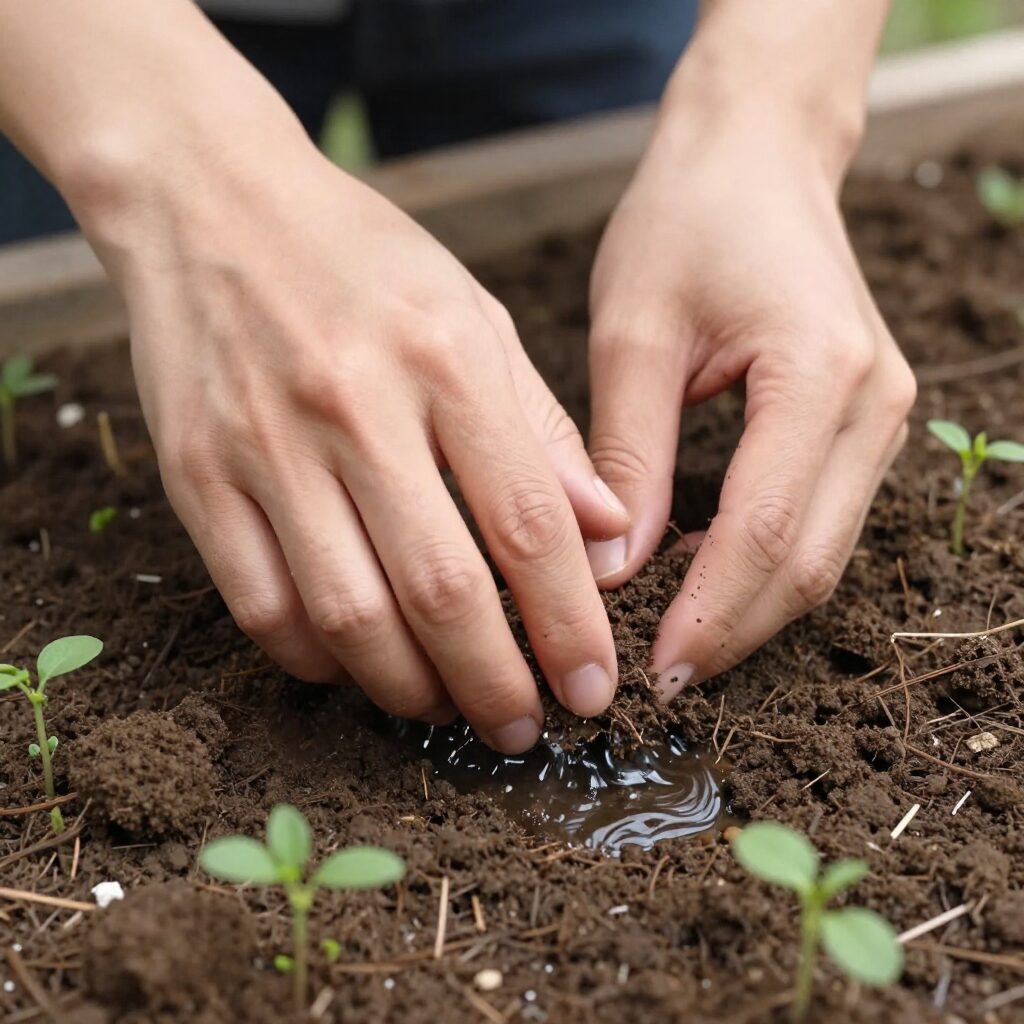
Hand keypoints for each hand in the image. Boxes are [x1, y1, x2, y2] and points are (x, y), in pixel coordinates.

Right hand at [88, 132, 627, 751]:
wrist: (210, 205)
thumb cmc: (362, 261)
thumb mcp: (473, 316)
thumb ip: (542, 429)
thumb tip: (606, 532)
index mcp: (445, 360)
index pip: (529, 524)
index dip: (569, 623)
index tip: (592, 685)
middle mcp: (356, 408)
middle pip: (443, 591)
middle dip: (495, 683)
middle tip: (523, 726)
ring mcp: (266, 446)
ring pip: (349, 615)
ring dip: (408, 687)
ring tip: (446, 706)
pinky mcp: (198, 476)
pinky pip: (260, 603)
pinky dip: (315, 658)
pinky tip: (355, 665)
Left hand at [585, 97, 915, 698]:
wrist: (754, 157)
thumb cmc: (685, 223)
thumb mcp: (634, 336)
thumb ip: (626, 459)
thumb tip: (611, 574)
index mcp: (821, 375)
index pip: (764, 532)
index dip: (708, 615)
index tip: (651, 674)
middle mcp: (875, 404)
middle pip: (808, 561)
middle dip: (732, 632)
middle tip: (657, 681)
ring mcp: (881, 415)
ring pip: (822, 553)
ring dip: (750, 609)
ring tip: (673, 647)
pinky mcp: (861, 421)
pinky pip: (819, 519)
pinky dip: (764, 566)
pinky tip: (702, 584)